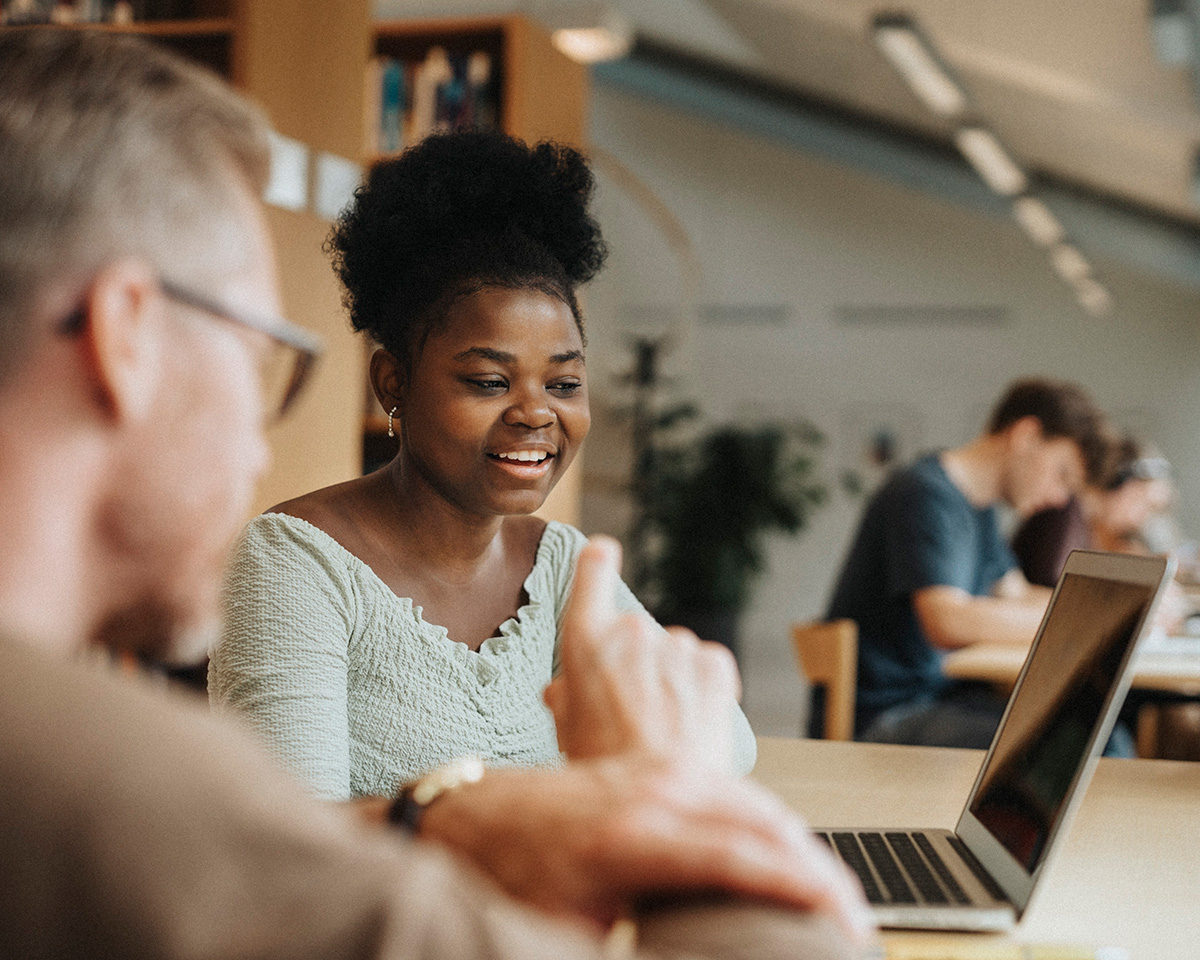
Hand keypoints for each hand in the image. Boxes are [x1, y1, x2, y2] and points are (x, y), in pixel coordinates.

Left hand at [420, 755, 874, 943]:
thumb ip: (622, 943)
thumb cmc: (515, 870)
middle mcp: (651, 792)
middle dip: (816, 868)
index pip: (735, 856)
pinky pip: (730, 786)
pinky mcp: (657, 769)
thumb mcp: (562, 928)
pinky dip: (769, 818)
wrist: (479, 814)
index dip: (796, 888)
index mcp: (629, 835)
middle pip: (759, 820)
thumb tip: (682, 954)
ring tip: (833, 891)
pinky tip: (787, 848)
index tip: (840, 919)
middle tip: (853, 919)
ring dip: (799, 841)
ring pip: (750, 798)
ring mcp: (656, 773)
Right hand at [544, 535, 740, 771]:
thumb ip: (564, 697)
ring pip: (673, 654)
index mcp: (585, 640)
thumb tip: (561, 690)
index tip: (604, 552)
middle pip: (634, 635)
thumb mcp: (566, 732)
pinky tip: (690, 723)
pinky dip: (701, 688)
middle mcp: (631, 630)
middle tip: (632, 715)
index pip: (593, 571)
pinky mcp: (715, 662)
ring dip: (670, 679)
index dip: (598, 561)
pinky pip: (706, 665)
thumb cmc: (602, 773)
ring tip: (662, 729)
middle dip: (635, 666)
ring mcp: (677, 644)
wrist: (660, 801)